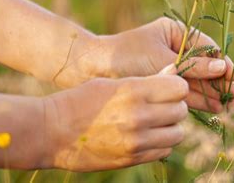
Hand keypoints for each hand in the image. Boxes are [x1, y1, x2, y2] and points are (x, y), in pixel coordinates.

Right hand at [43, 73, 188, 171]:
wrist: (52, 131)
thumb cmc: (81, 100)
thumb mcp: (112, 82)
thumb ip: (146, 81)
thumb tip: (175, 75)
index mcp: (134, 91)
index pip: (180, 88)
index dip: (176, 86)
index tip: (169, 87)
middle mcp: (139, 117)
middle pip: (181, 110)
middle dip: (175, 106)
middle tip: (162, 105)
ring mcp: (136, 140)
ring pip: (178, 133)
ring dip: (171, 126)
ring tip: (157, 122)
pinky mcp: (132, 158)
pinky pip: (164, 150)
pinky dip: (161, 143)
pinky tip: (147, 136)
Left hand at [92, 17, 233, 112]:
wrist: (92, 69)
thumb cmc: (126, 56)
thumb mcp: (162, 59)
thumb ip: (193, 66)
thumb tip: (222, 68)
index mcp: (176, 33)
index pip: (207, 48)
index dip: (221, 64)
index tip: (232, 77)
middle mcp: (176, 49)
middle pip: (205, 66)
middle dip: (220, 82)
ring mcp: (170, 67)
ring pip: (197, 81)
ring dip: (213, 94)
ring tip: (229, 107)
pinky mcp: (163, 84)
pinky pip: (186, 92)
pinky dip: (200, 100)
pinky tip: (214, 108)